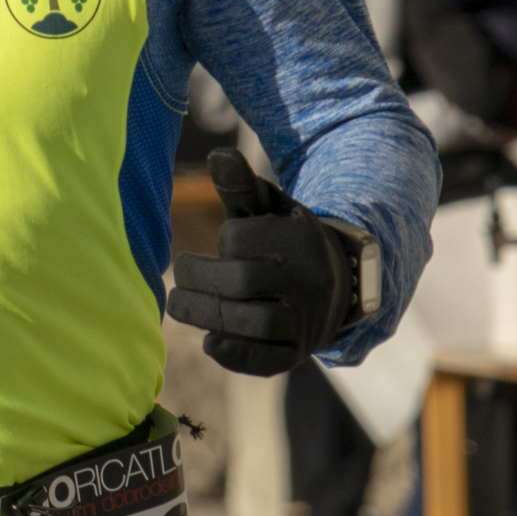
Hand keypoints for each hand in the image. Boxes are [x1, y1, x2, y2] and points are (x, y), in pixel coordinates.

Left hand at [166, 149, 356, 375]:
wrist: (337, 286)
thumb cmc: (284, 240)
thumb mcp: (270, 209)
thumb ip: (242, 185)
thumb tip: (217, 154)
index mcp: (299, 240)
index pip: (242, 240)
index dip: (225, 241)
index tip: (224, 243)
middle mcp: (307, 282)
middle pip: (241, 282)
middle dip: (199, 279)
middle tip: (178, 277)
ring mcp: (305, 321)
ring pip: (251, 324)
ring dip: (205, 316)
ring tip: (178, 305)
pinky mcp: (297, 353)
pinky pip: (265, 361)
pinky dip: (232, 354)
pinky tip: (209, 340)